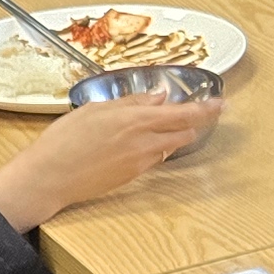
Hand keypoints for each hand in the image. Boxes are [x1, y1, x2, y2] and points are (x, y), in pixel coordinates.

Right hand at [0, 94, 221, 233]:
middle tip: (194, 112)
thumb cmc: (66, 139)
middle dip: (192, 122)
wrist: (51, 176)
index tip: (222, 103)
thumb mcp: (97, 109)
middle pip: (186, 132)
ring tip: (150, 126)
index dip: (207, 108)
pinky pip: (153, 159)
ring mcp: (141, 162)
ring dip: (171, 136)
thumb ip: (132, 102)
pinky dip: (152, 149)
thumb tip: (159, 97)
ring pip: (170, 146)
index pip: (185, 113)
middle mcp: (145, 143)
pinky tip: (131, 144)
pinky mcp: (133, 176)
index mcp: (137, 120)